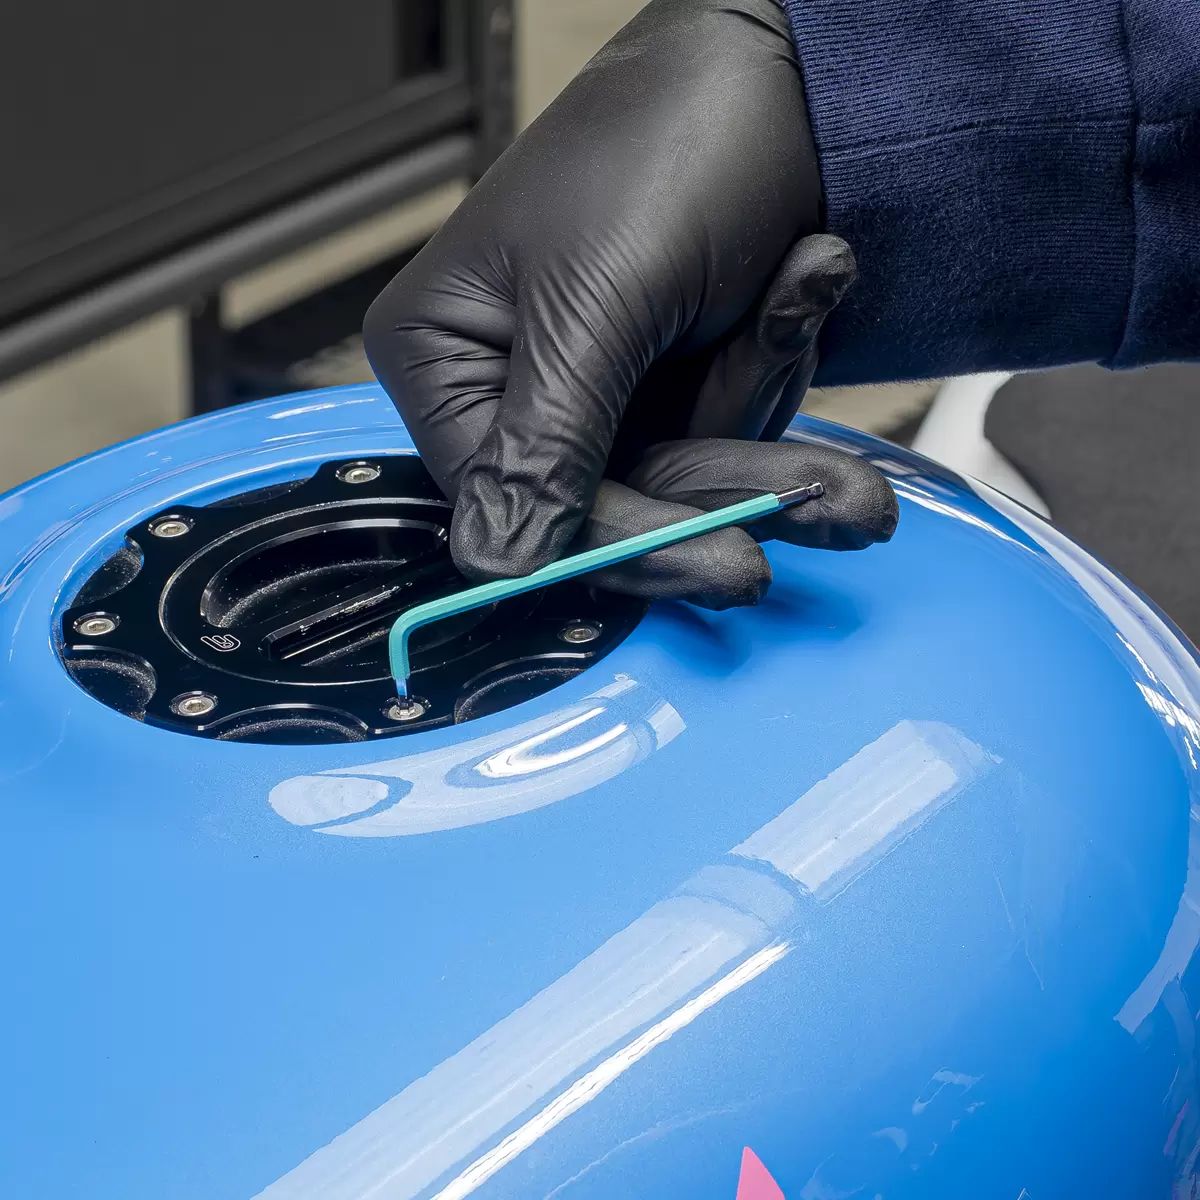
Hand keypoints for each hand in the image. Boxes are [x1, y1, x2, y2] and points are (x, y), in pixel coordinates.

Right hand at [364, 0, 897, 609]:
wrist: (781, 73)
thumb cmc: (669, 145)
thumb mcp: (599, 298)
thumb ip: (547, 440)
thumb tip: (493, 567)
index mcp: (445, 355)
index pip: (515, 501)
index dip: (622, 541)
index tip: (731, 560)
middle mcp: (506, 385)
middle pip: (608, 502)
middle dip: (733, 485)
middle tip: (839, 501)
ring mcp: (592, 389)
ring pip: (679, 476)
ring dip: (772, 415)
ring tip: (825, 319)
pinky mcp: (661, 384)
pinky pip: (724, 429)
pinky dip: (776, 362)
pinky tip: (805, 274)